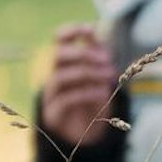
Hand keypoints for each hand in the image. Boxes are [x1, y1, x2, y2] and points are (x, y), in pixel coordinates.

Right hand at [40, 24, 119, 146]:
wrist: (86, 132)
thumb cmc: (93, 98)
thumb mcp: (100, 75)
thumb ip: (97, 54)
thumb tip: (94, 32)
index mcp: (66, 62)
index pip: (59, 40)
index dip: (71, 31)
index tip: (90, 29)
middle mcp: (55, 75)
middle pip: (58, 56)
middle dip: (83, 54)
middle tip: (108, 60)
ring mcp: (52, 94)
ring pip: (60, 77)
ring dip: (88, 74)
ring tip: (110, 77)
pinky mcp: (53, 113)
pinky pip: (65, 99)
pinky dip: (86, 93)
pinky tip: (104, 93)